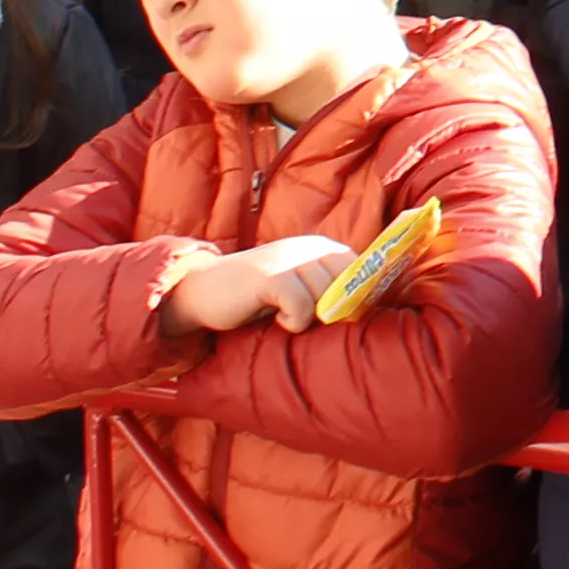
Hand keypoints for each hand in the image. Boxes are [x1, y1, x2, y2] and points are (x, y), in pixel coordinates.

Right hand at [162, 237, 354, 336]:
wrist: (203, 291)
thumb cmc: (256, 296)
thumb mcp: (297, 286)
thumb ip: (327, 289)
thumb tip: (364, 309)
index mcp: (318, 247)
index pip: (361, 266)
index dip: (358, 294)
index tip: (344, 315)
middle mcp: (307, 247)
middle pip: (347, 283)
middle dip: (334, 308)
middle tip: (308, 318)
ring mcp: (287, 259)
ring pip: (326, 295)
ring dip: (311, 316)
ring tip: (286, 315)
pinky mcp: (269, 276)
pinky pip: (302, 306)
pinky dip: (293, 322)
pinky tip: (276, 319)